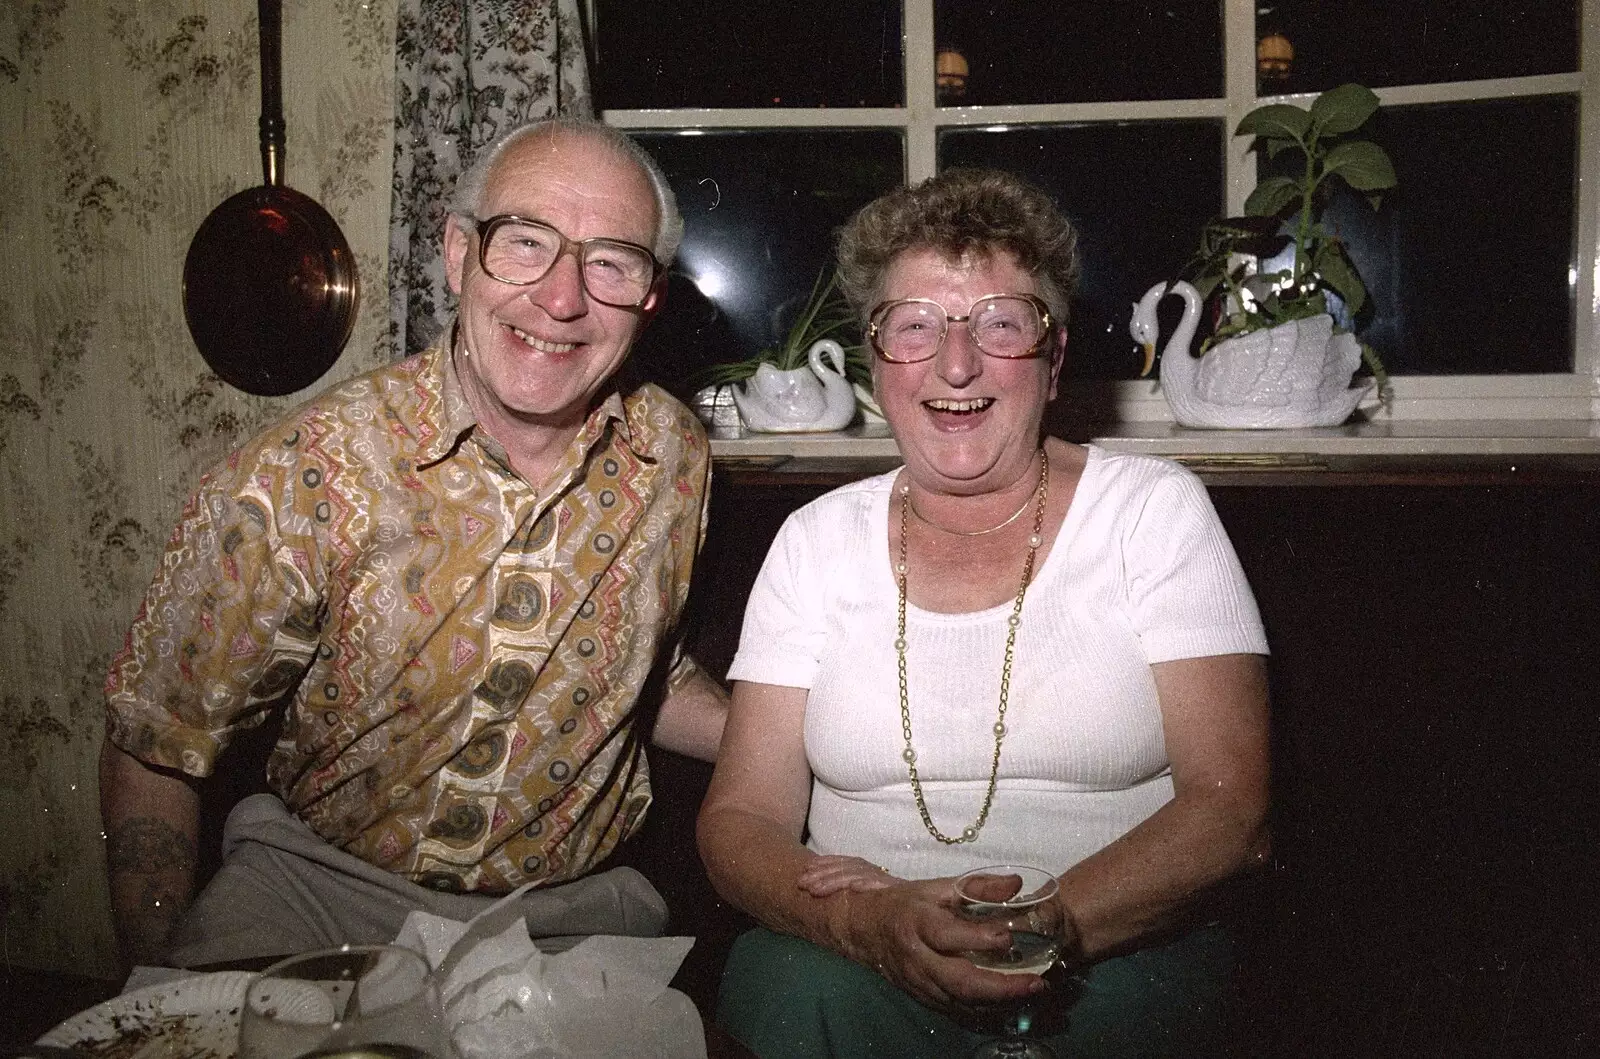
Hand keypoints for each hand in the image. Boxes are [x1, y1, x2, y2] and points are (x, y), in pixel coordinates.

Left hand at [797, 855, 897, 895]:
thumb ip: (846, 887)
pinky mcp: (897, 890)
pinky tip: (855, 888)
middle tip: (801, 883)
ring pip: (857, 875)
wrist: (920, 907)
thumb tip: (816, 890)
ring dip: (834, 881)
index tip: (805, 868)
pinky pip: (881, 885)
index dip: (824, 863)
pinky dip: (868, 883)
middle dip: (821, 874)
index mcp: (864, 870)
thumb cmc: (888, 904)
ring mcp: (884, 880)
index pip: (842, 862)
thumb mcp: (864, 892)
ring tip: (815, 890)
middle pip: (845, 868)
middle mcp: (873, 871)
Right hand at [832, 878, 1046, 1015]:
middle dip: (1000, 987)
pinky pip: (957, 1011)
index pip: (948, 935)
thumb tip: (1016, 884)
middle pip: (959, 980)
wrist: (868, 929)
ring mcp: (921, 984)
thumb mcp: (938, 887)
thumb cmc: (908, 904)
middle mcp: (918, 959)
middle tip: (1036, 983)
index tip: (1009, 937)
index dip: (980, 938)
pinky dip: (986, 1010)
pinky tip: (1010, 1004)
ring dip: (999, 1003)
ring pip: (961, 1002)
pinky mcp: (925, 999)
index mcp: (918, 924)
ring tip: (1031, 993)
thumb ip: (977, 886)